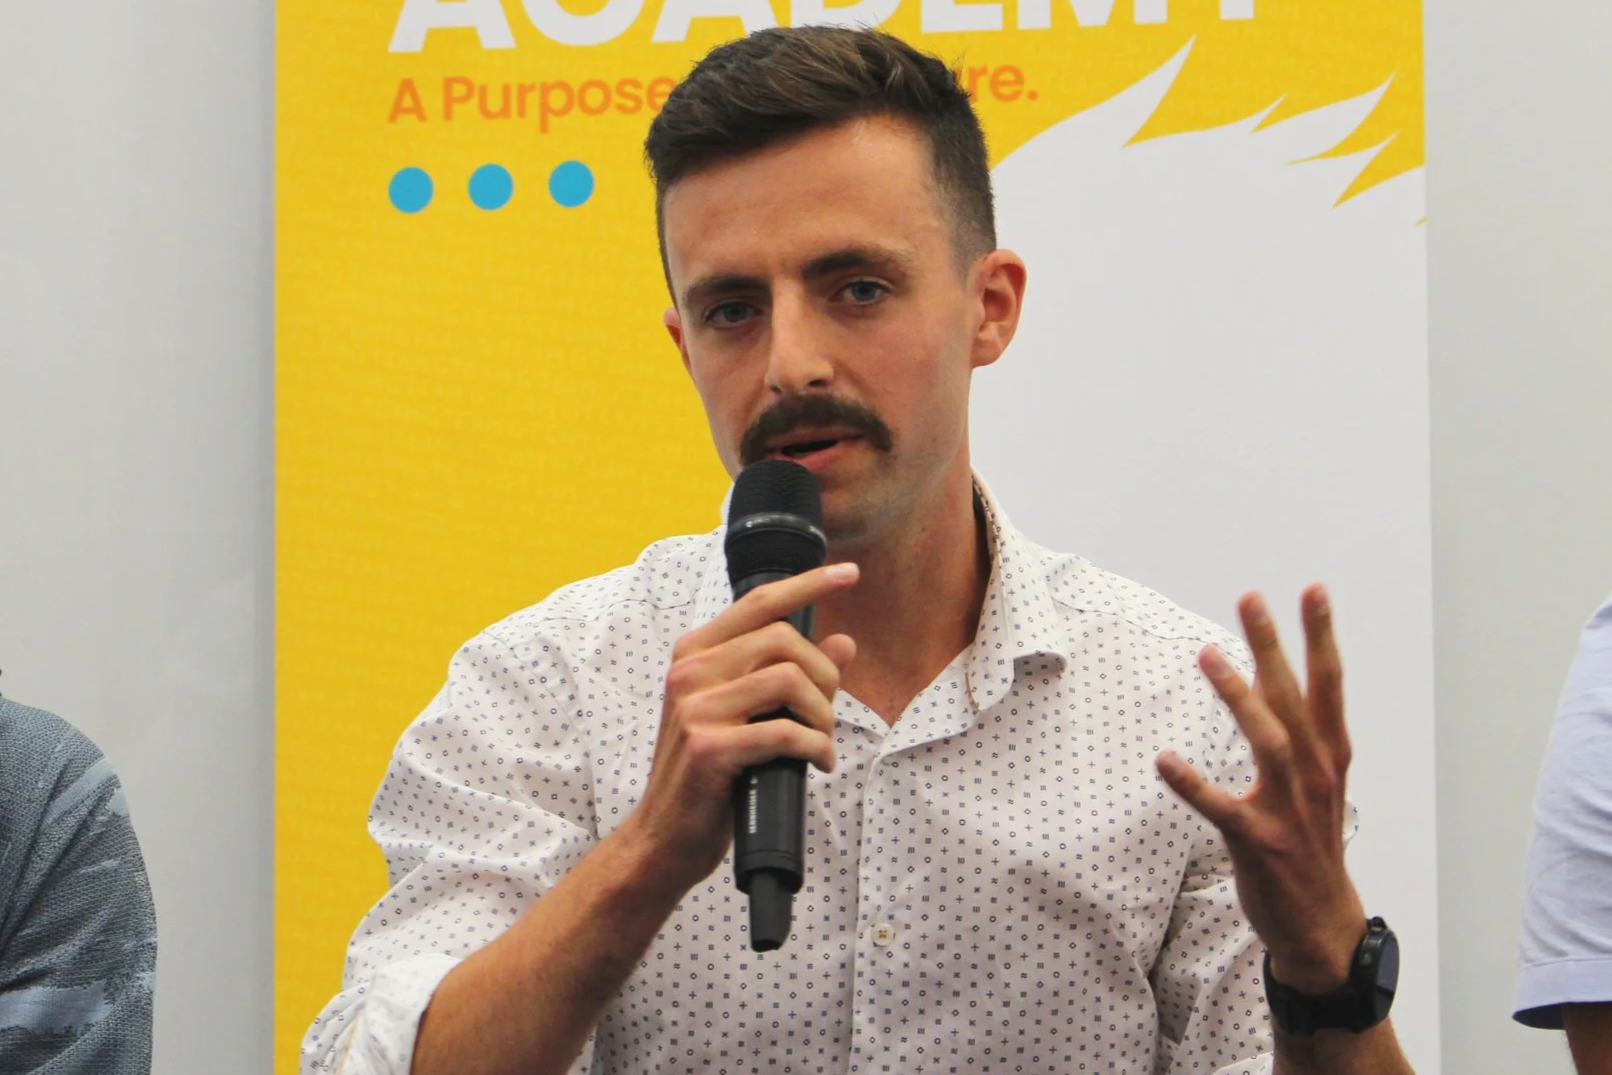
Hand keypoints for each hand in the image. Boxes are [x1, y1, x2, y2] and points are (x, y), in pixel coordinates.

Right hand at [622, 562, 859, 897]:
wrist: (663, 837)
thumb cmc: (708, 775)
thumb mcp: (745, 714)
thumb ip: (789, 675)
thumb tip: (843, 643)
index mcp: (695, 653)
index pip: (759, 601)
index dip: (808, 584)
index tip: (849, 573)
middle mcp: (690, 671)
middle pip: (784, 640)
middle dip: (824, 676)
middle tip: (826, 715)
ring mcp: (695, 707)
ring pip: (790, 680)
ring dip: (823, 715)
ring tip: (821, 742)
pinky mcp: (709, 747)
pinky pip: (786, 731)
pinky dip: (816, 747)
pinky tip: (818, 763)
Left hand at [1156, 585, 1365, 993]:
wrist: (1321, 924)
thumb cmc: (1310, 841)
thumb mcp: (1315, 781)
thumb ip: (1294, 728)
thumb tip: (1265, 671)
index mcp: (1330, 756)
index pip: (1329, 685)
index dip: (1322, 637)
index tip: (1313, 590)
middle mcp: (1315, 775)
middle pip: (1295, 699)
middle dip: (1274, 646)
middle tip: (1252, 599)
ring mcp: (1289, 810)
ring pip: (1268, 742)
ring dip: (1238, 697)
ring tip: (1208, 654)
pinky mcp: (1258, 843)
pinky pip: (1221, 808)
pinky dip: (1193, 784)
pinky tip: (1164, 760)